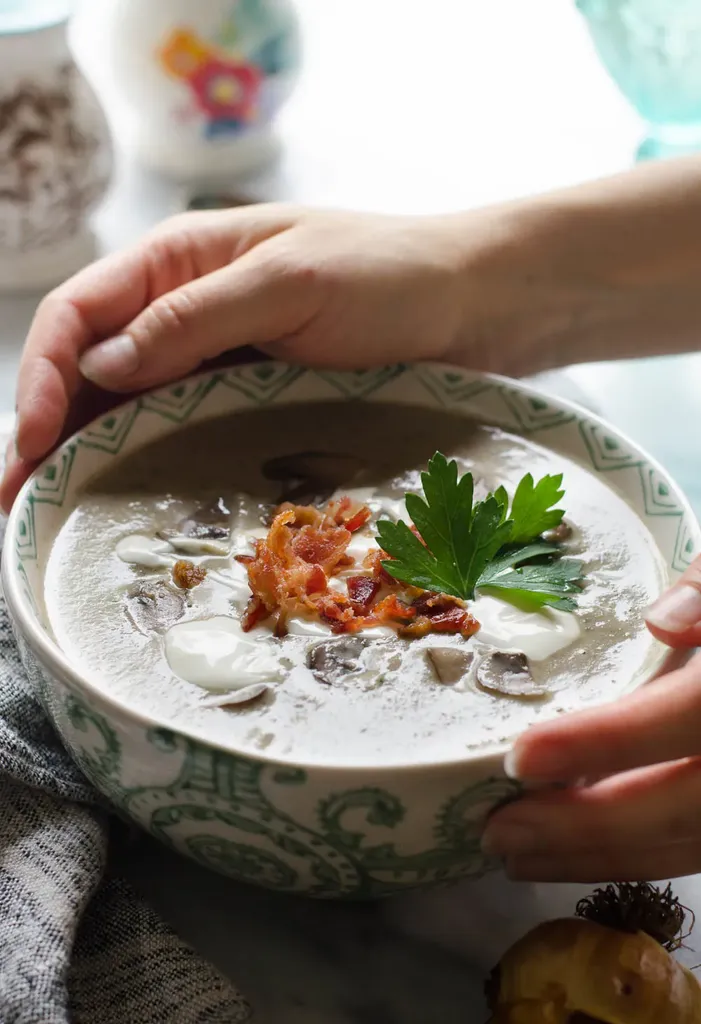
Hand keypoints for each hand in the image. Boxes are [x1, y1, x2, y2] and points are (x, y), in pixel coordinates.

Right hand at [2, 202, 541, 512]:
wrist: (478, 305)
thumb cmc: (394, 276)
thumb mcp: (291, 282)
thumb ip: (192, 318)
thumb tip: (98, 366)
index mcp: (182, 258)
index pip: (81, 313)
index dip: (43, 376)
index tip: (33, 443)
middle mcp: (187, 307)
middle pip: (91, 368)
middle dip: (47, 431)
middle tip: (17, 505)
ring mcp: (219, 357)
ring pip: (129, 405)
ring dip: (85, 455)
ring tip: (51, 516)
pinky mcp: (251, 396)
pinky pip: (182, 427)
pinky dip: (143, 460)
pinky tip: (124, 499)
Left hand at [482, 558, 700, 881]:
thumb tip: (661, 620)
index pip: (683, 720)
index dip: (603, 742)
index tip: (520, 757)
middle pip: (681, 808)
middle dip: (583, 827)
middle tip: (495, 831)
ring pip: (689, 844)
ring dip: (599, 857)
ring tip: (516, 854)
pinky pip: (696, 847)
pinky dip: (635, 855)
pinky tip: (573, 850)